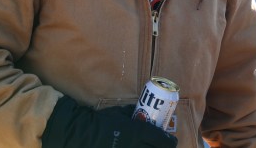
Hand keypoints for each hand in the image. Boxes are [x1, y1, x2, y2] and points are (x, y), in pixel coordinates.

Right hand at [42, 96, 176, 147]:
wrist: (83, 134)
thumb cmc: (102, 121)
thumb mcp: (120, 113)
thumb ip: (133, 114)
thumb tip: (142, 112)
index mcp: (139, 133)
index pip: (162, 141)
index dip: (170, 142)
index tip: (172, 140)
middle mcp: (137, 147)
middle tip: (165, 145)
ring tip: (152, 147)